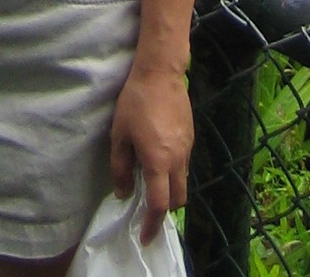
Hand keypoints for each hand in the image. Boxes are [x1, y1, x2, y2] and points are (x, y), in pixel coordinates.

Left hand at [110, 60, 193, 243]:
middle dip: (165, 211)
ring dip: (170, 190)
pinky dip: (174, 172)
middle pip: (178, 199)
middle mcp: (178, 160)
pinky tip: (160, 159)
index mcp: (158, 162)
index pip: (159, 205)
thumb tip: (123, 193)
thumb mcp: (119, 135)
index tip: (145, 237)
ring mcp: (187, 148)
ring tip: (152, 183)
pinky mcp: (191, 137)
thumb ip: (120, 168)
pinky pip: (185, 165)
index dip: (152, 224)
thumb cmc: (135, 103)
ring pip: (184, 182)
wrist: (160, 72)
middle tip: (148, 211)